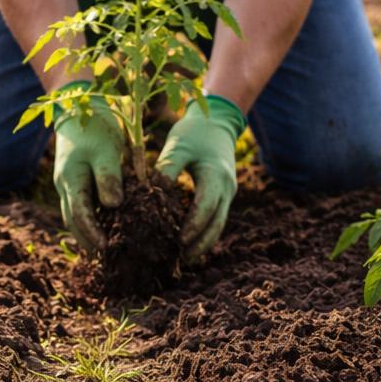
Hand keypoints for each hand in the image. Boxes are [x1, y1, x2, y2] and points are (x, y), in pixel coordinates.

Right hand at [53, 88, 125, 251]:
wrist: (76, 105)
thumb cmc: (94, 126)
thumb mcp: (106, 150)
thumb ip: (109, 177)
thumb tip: (113, 206)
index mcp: (70, 179)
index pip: (80, 215)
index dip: (93, 234)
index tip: (107, 248)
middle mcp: (64, 186)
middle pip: (73, 222)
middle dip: (87, 241)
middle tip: (106, 257)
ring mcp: (67, 184)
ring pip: (74, 216)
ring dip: (87, 233)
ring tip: (105, 249)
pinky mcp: (75, 180)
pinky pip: (80, 206)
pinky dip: (90, 220)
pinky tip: (106, 227)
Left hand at [156, 95, 247, 261]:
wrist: (217, 122)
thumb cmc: (194, 132)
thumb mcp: (178, 145)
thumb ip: (167, 169)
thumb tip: (152, 194)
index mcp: (215, 175)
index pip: (206, 207)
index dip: (193, 226)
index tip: (178, 241)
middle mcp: (226, 187)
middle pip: (217, 223)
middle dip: (201, 243)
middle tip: (183, 259)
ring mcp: (227, 192)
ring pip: (219, 224)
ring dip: (204, 242)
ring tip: (186, 258)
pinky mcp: (222, 194)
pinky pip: (216, 218)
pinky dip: (205, 231)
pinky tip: (190, 243)